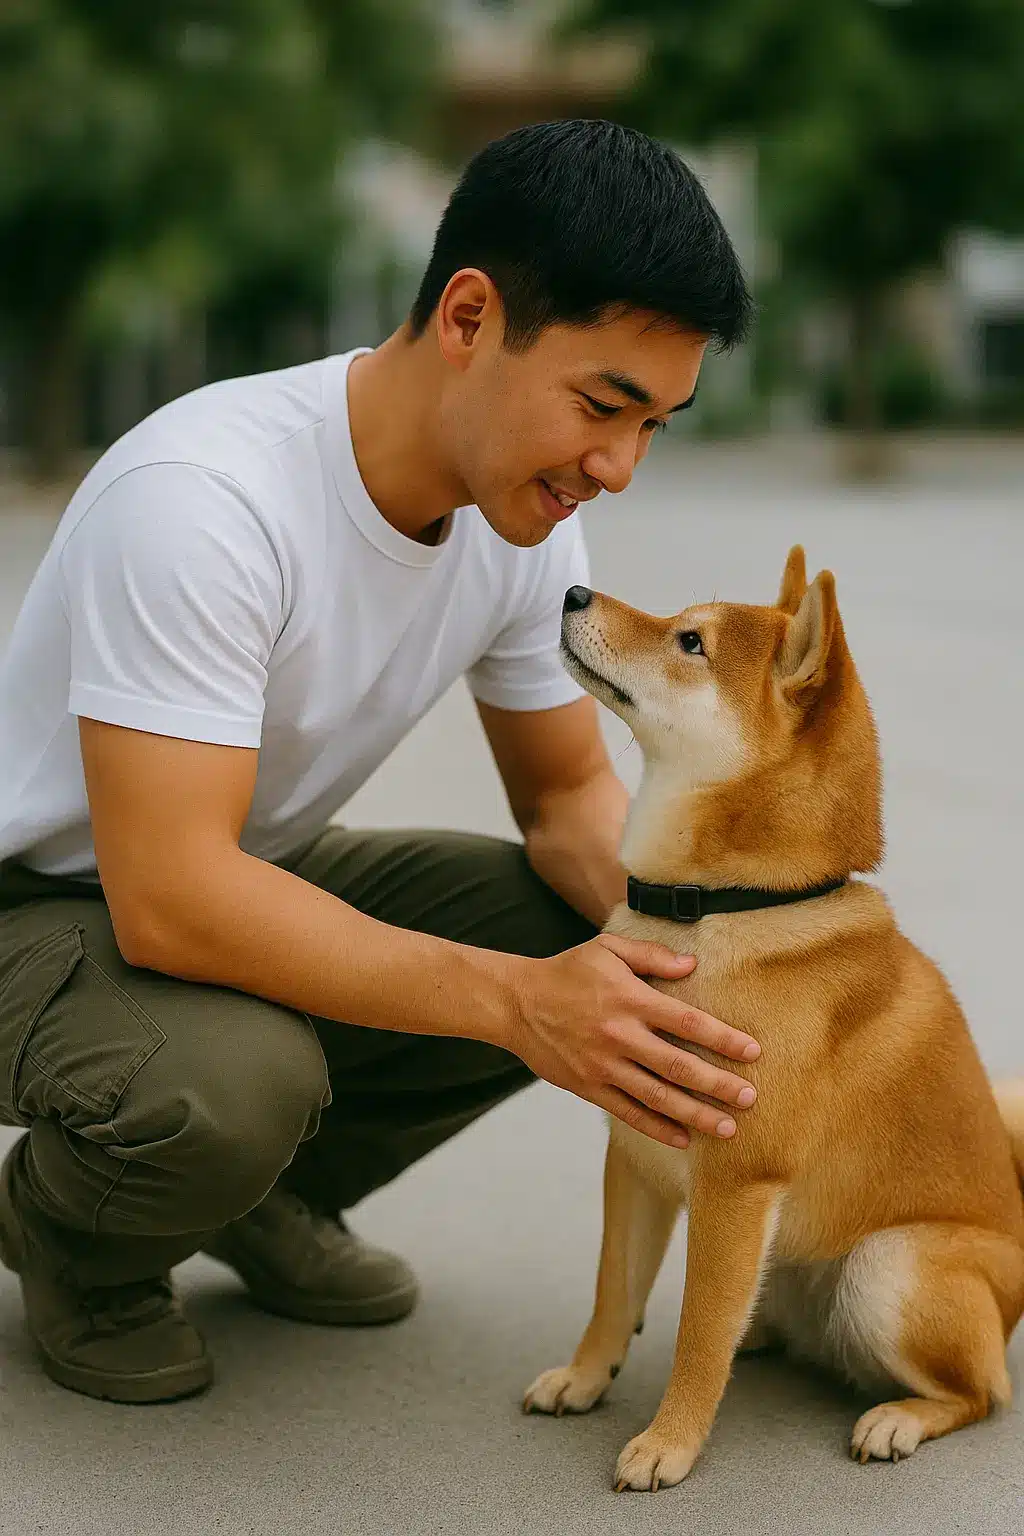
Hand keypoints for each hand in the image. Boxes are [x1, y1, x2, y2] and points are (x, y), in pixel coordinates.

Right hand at [506, 934, 759, 1149]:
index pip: (687, 1021)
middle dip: (718, 1084)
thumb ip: (651, 955)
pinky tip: (683, 1138)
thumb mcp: (608, 949)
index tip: (753, 1052)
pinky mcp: (588, 1087)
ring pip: (657, 1096)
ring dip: (695, 1114)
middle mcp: (619, 1035)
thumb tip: (692, 964)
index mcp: (629, 999)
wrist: (515, 1002)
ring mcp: (603, 1065)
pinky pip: (628, 1112)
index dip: (723, 1038)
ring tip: (728, 1128)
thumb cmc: (567, 971)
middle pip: (678, 1066)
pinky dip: (657, 1128)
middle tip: (750, 1098)